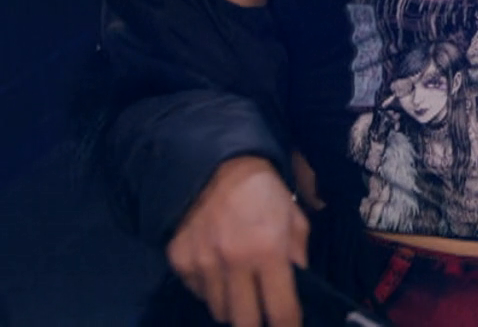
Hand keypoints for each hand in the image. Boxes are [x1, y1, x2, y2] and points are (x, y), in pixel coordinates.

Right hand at [166, 156, 309, 326]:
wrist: (217, 167)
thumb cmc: (265, 193)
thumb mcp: (294, 220)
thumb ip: (299, 258)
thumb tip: (298, 290)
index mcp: (268, 250)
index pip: (281, 309)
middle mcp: (233, 261)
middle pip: (244, 321)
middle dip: (256, 324)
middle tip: (263, 314)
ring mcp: (202, 263)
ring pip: (218, 310)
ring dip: (233, 306)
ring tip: (242, 287)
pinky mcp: (179, 260)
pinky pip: (197, 292)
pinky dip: (210, 290)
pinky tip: (219, 271)